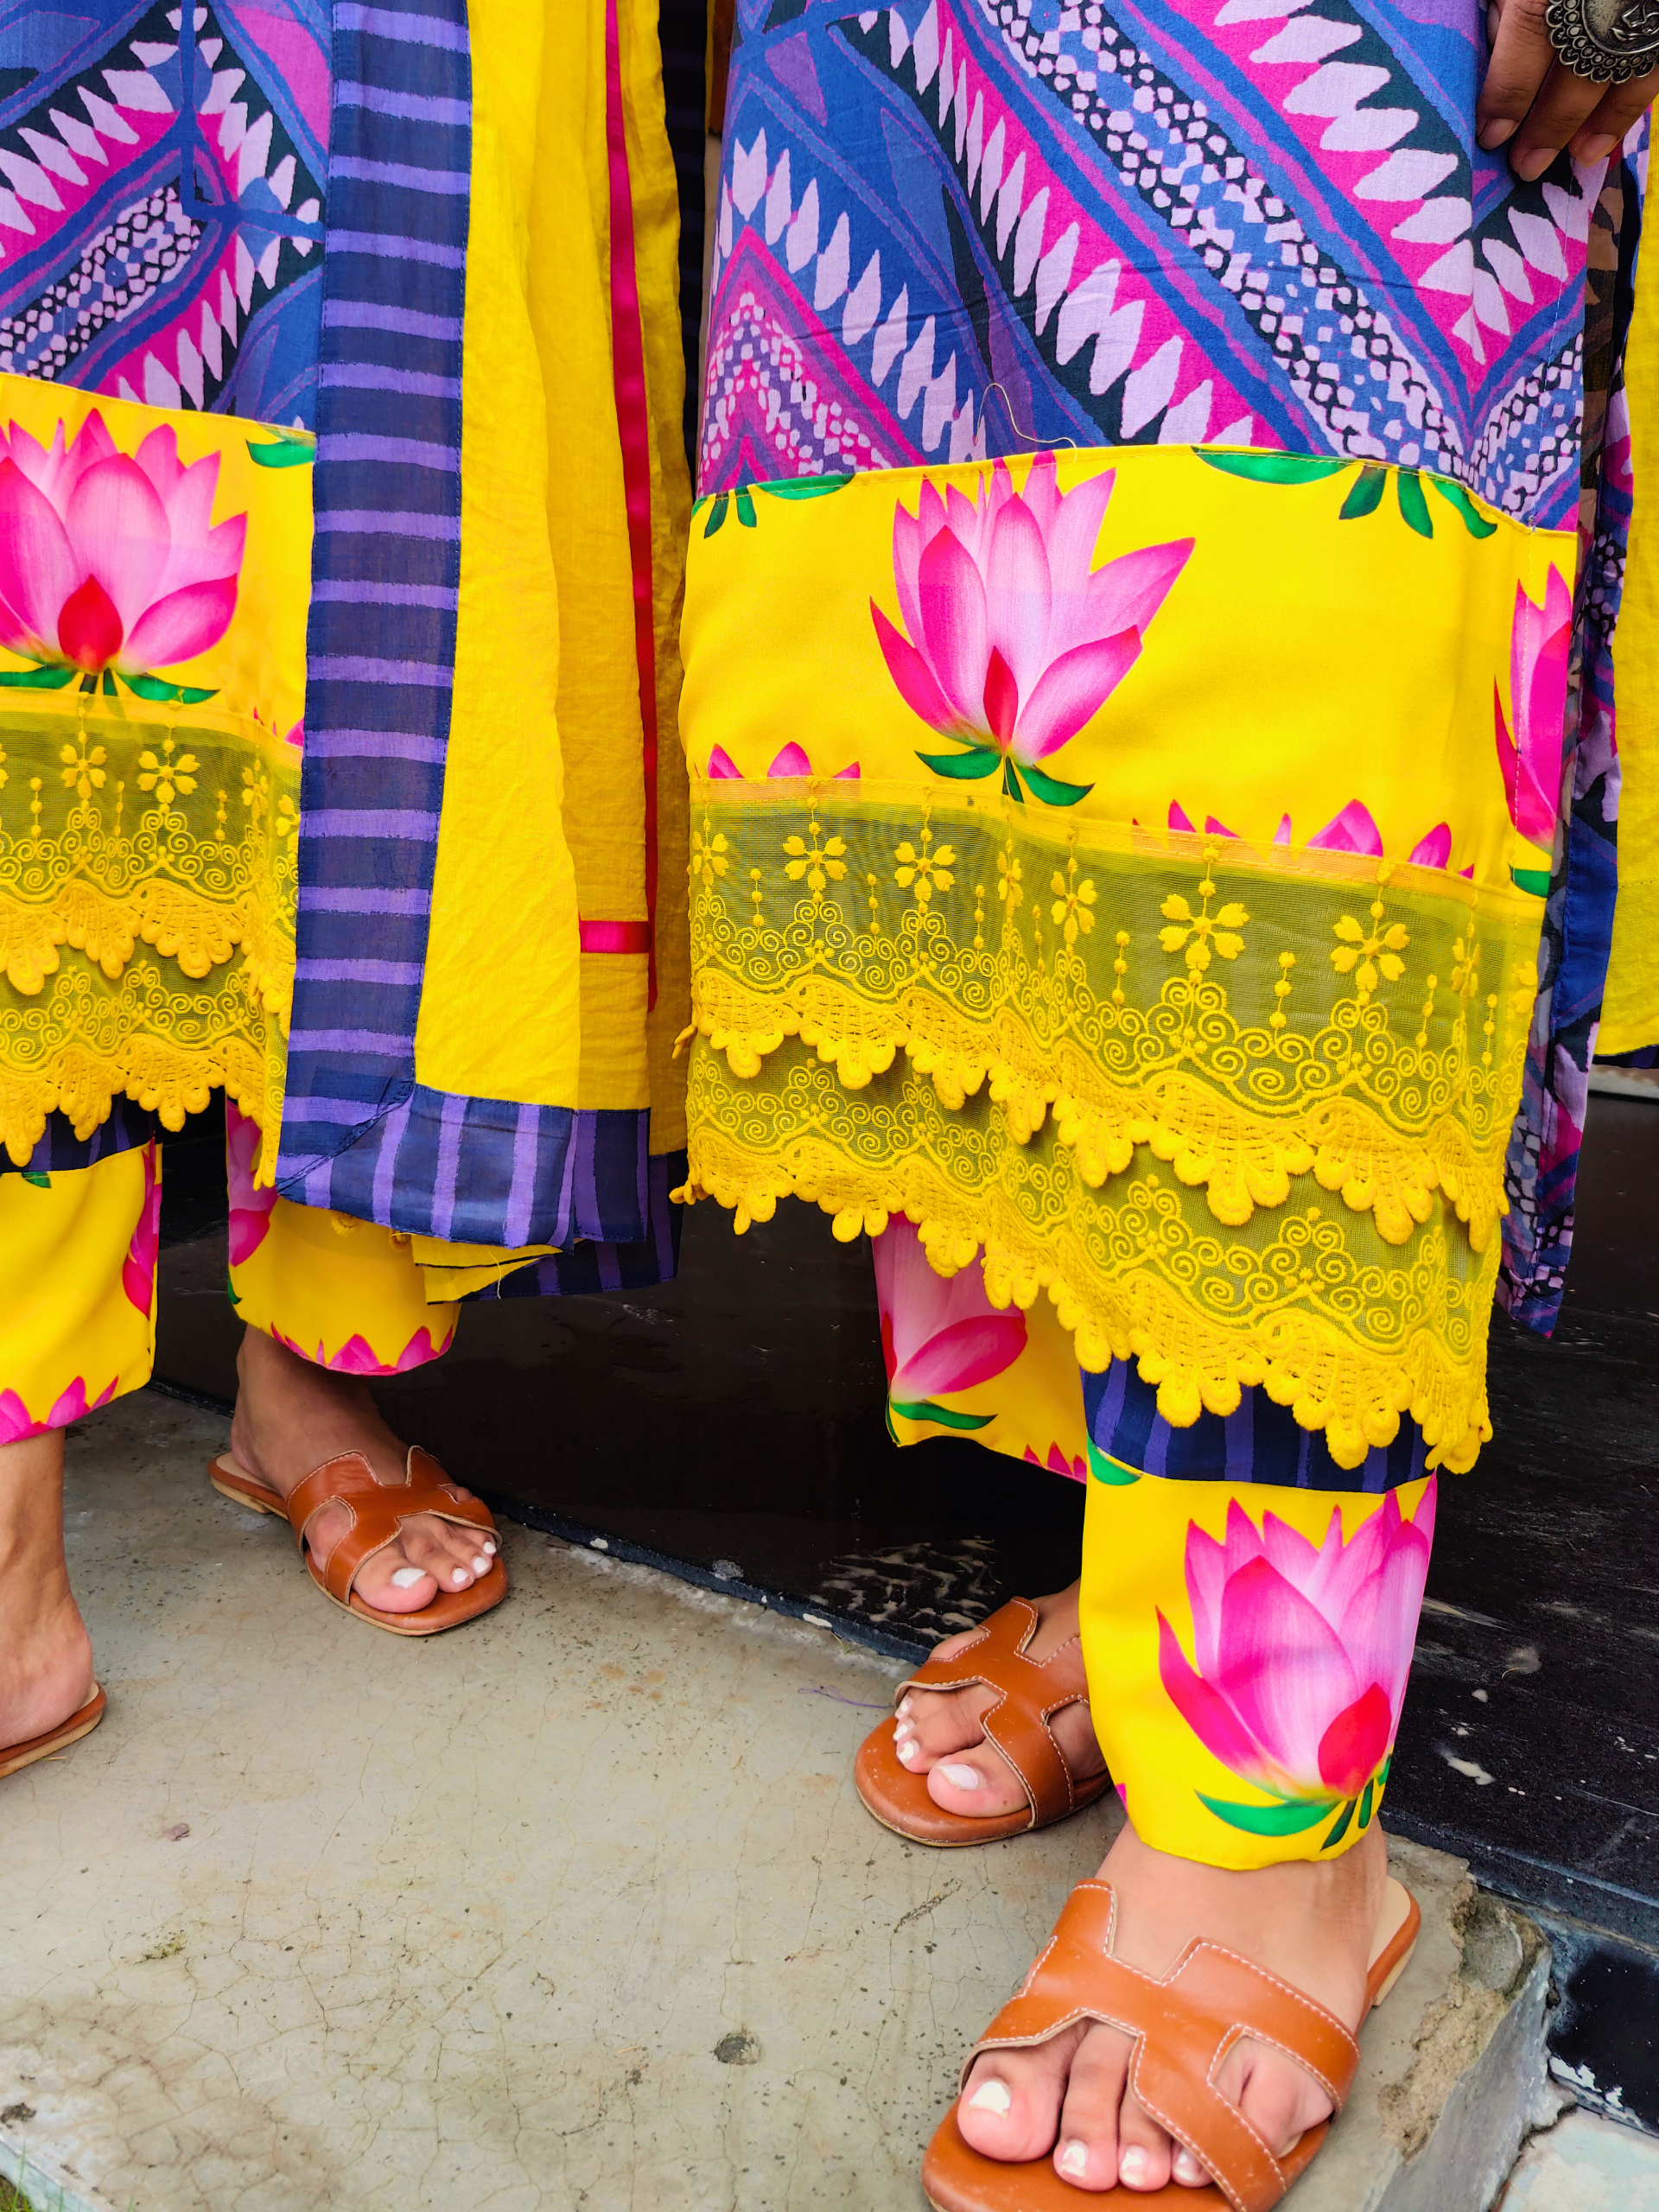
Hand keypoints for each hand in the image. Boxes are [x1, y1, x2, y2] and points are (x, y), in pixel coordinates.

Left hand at [1477, 0, 1658, 181]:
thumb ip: (1507, 0)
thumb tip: (1489, 43)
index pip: (1531, 33)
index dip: (1508, 91)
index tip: (1490, 135)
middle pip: (1581, 64)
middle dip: (1550, 124)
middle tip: (1526, 166)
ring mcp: (1648, 5)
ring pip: (1629, 69)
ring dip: (1603, 121)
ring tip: (1578, 157)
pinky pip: (1657, 65)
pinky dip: (1635, 100)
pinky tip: (1614, 127)